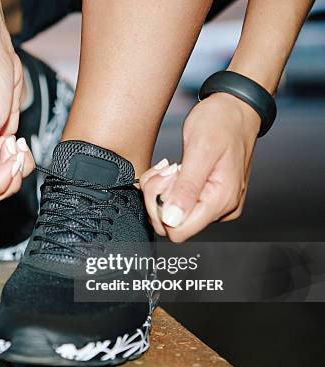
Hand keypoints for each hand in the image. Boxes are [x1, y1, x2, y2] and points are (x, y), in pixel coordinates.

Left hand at [140, 92, 261, 241]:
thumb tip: (172, 219)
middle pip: (172, 224)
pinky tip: (173, 171)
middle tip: (166, 170)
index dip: (161, 210)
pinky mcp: (207, 197)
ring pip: (171, 213)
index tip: (166, 181)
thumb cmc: (221, 122)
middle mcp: (221, 208)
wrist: (235, 108)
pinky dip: (167, 187)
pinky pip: (177, 203)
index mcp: (221, 200)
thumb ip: (186, 188)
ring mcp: (215, 203)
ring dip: (161, 190)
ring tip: (171, 167)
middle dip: (158, 197)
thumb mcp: (200, 150)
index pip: (179, 231)